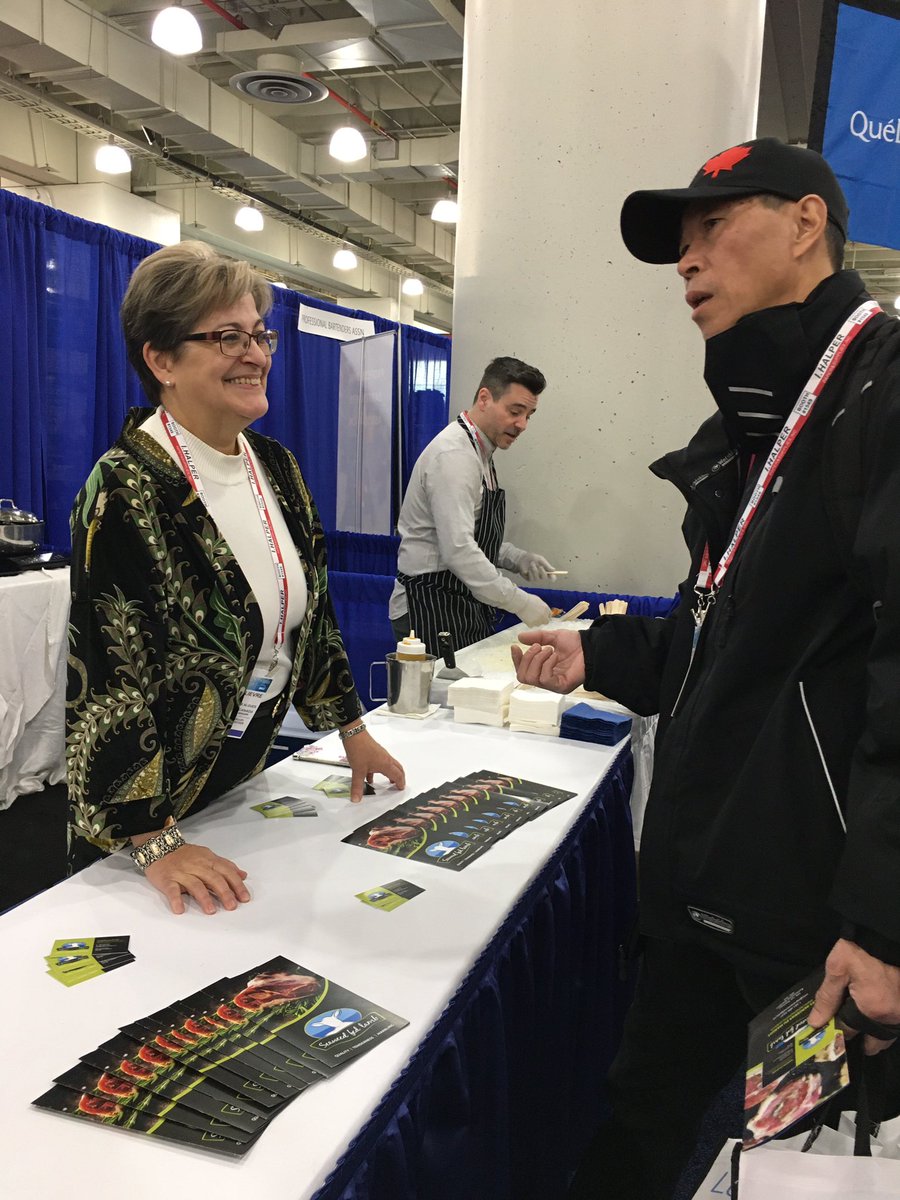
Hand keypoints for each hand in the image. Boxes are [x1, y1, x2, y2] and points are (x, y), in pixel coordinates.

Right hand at [143, 843, 249, 915]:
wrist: (160, 847)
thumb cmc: (186, 855)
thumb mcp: (208, 856)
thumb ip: (225, 866)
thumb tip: (243, 875)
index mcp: (209, 860)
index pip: (226, 872)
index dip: (236, 885)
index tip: (244, 897)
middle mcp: (197, 866)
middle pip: (213, 878)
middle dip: (224, 892)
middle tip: (232, 906)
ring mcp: (181, 873)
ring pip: (195, 884)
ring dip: (204, 898)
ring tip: (211, 911)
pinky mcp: (167, 879)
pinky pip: (172, 889)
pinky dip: (175, 899)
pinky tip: (180, 909)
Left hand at [342, 729, 405, 801]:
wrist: (353, 734)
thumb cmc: (359, 750)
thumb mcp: (358, 771)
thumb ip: (357, 787)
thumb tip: (356, 799)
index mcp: (385, 764)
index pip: (398, 775)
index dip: (400, 783)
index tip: (401, 789)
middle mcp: (386, 759)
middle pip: (398, 769)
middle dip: (400, 777)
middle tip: (399, 785)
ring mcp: (381, 754)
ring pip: (390, 765)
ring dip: (391, 773)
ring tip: (389, 781)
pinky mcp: (375, 751)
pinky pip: (381, 763)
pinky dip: (380, 770)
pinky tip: (370, 776)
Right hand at [510, 629, 584, 692]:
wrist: (591, 647)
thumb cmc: (575, 644)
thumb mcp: (553, 637)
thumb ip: (537, 637)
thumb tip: (519, 637)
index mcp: (542, 669)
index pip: (522, 670)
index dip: (516, 659)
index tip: (515, 646)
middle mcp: (545, 679)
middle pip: (522, 676)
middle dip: (527, 658)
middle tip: (539, 646)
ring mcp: (552, 685)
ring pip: (531, 678)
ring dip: (537, 660)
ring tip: (550, 650)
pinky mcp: (560, 687)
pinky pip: (544, 679)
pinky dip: (547, 665)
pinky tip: (555, 657)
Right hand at [518, 593, 552, 626]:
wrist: (521, 602)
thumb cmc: (528, 599)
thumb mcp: (538, 601)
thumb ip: (542, 607)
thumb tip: (542, 610)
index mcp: (546, 609)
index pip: (549, 615)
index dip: (546, 616)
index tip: (542, 616)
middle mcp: (544, 616)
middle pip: (546, 622)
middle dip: (542, 621)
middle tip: (537, 619)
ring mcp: (538, 621)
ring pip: (538, 624)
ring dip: (535, 621)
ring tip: (528, 615)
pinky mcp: (531, 624)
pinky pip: (531, 625)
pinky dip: (528, 623)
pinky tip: (525, 617)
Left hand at [519, 552, 557, 581]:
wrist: (522, 558)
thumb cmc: (532, 558)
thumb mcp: (540, 559)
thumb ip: (546, 565)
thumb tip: (553, 570)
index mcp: (546, 571)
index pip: (552, 577)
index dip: (553, 578)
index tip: (552, 576)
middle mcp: (541, 576)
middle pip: (544, 577)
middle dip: (542, 572)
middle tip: (540, 566)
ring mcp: (535, 579)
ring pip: (537, 578)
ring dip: (534, 570)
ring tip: (531, 564)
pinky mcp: (529, 579)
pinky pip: (531, 579)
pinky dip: (530, 573)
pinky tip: (528, 569)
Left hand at [809, 938, 899, 1054]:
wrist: (884, 935)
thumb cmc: (860, 949)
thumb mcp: (838, 969)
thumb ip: (826, 998)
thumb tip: (815, 1023)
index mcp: (873, 1011)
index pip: (850, 1032)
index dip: (837, 1031)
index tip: (828, 1028)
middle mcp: (893, 1017)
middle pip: (874, 1043)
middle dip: (861, 1041)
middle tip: (846, 1031)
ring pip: (888, 1036)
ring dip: (874, 1035)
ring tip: (859, 1025)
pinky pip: (895, 1023)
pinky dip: (885, 1024)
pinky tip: (873, 1015)